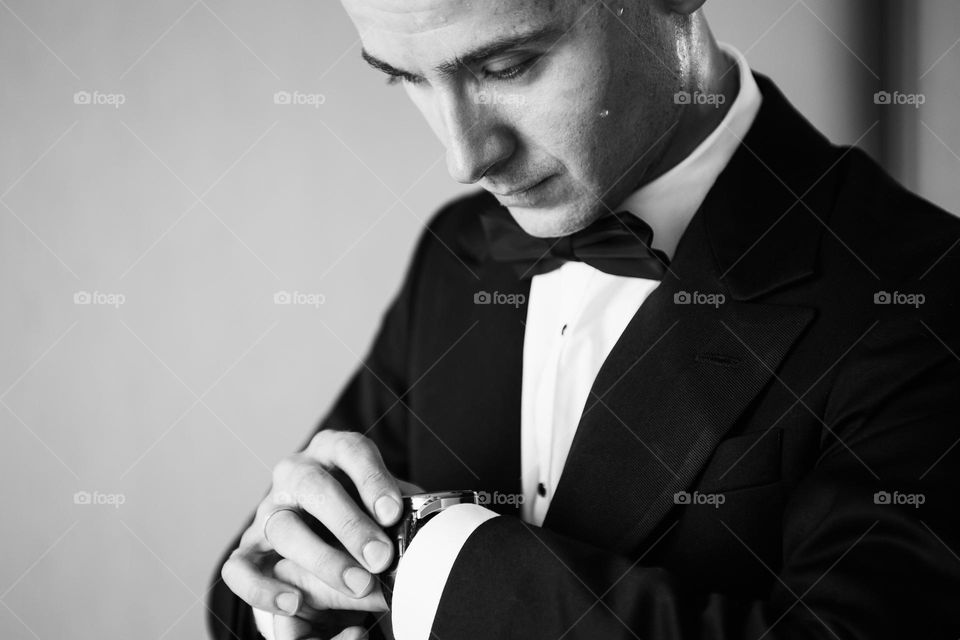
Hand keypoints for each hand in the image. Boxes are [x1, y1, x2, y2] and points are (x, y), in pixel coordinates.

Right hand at [221, 430, 418, 630]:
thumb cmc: (370, 518)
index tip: (393, 513)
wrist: (338, 544)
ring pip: (283, 527)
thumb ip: (404, 513)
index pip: (350, 451)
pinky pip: (238, 568)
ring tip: (360, 586)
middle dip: (350, 524)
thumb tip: (425, 535)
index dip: (372, 479)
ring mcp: (269, 510)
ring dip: (323, 559)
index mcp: (334, 452)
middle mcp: (296, 474)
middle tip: (381, 557)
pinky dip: (262, 588)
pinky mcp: (249, 548)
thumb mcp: (390, 508)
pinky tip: (295, 604)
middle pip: (314, 487)